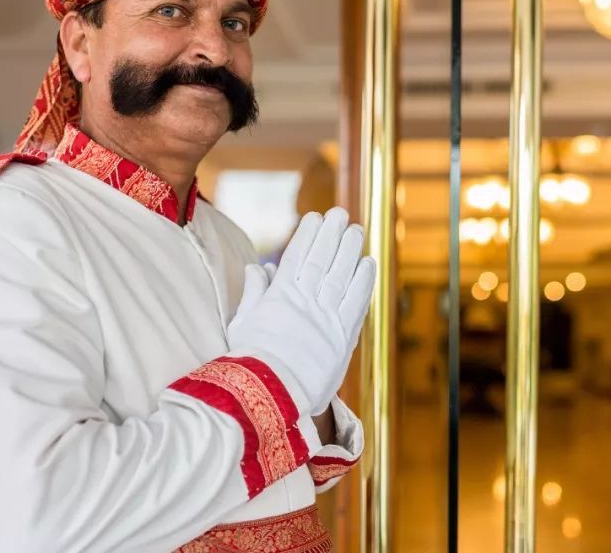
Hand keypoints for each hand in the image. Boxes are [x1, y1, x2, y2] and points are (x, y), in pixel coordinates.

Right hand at [227, 208, 375, 416]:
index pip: (297, 256)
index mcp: (280, 297)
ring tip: (356, 230)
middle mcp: (306, 302)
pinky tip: (368, 264)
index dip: (307, 234)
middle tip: (340, 214)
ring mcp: (326, 318)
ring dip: (350, 251)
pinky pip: (357, 302)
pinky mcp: (343, 337)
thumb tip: (259, 266)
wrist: (271, 395)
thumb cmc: (250, 362)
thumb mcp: (242, 323)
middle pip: (322, 260)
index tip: (314, 217)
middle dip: (331, 234)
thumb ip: (254, 292)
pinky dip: (363, 281)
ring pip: (341, 276)